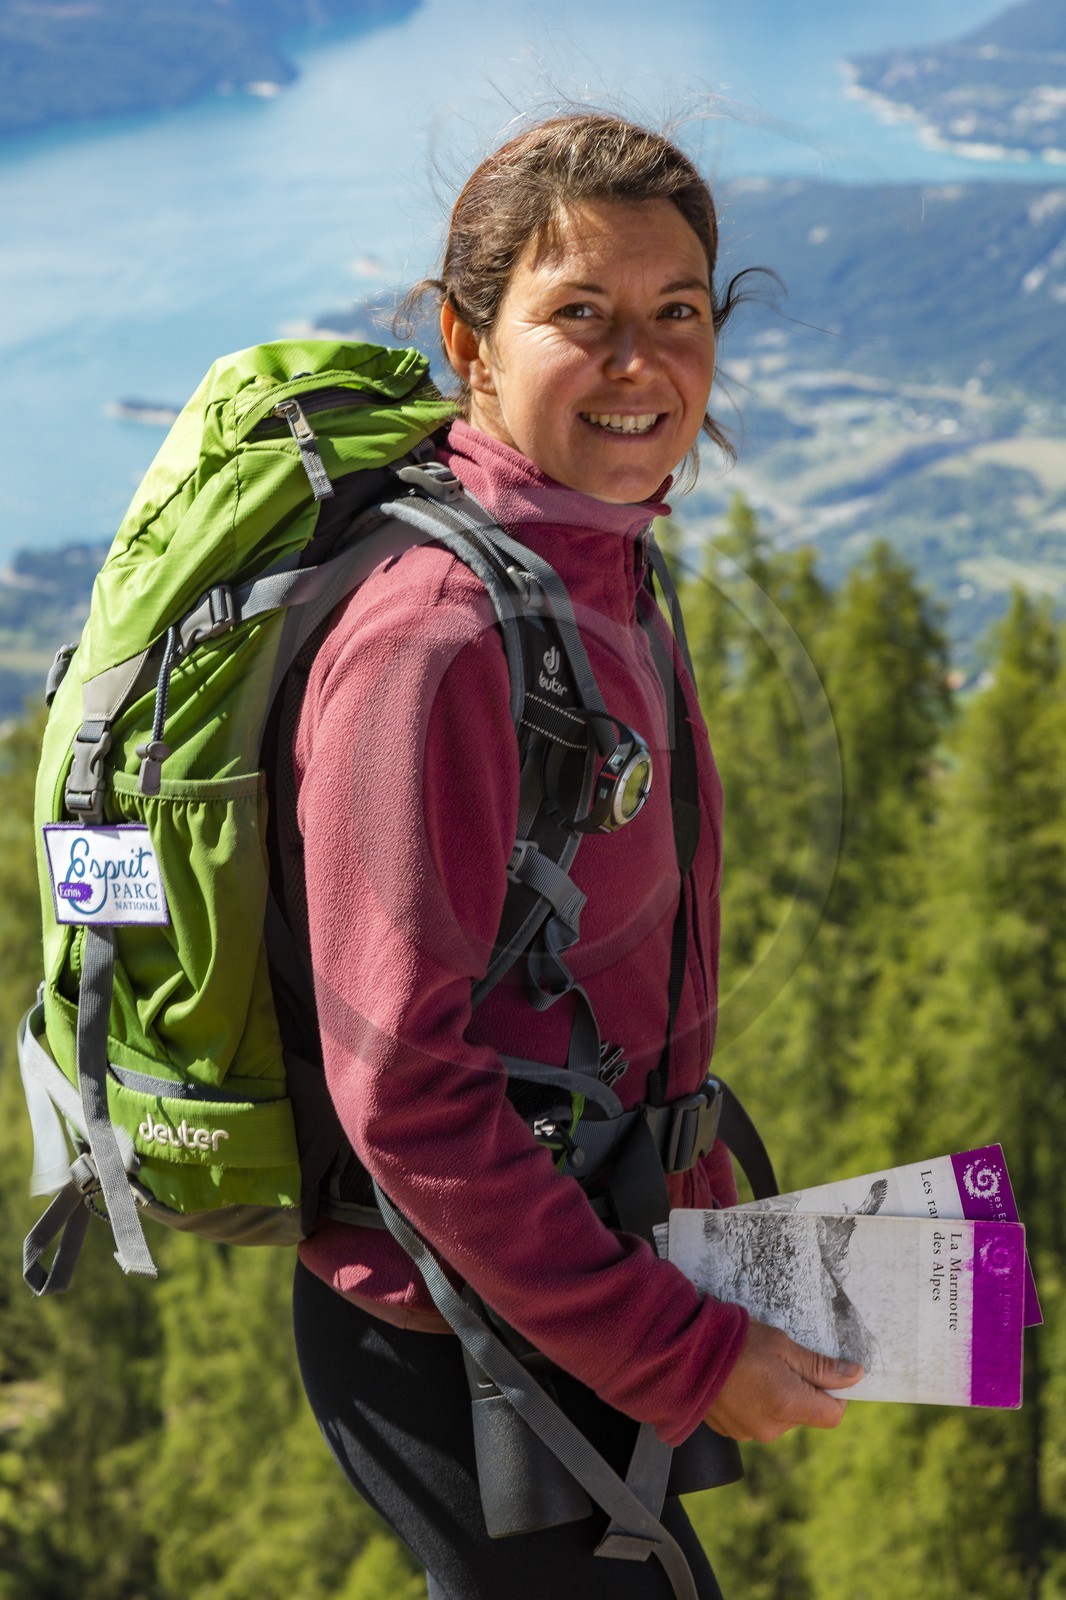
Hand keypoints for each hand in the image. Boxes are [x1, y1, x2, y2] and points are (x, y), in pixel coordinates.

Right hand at [703, 1318, 862, 1442]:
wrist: (684, 1350)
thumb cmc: (736, 1341)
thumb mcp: (783, 1345)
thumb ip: (820, 1366)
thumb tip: (855, 1375)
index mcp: (788, 1405)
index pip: (832, 1415)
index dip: (835, 1394)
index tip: (823, 1374)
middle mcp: (771, 1428)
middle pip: (805, 1415)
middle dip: (801, 1390)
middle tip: (779, 1361)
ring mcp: (749, 1433)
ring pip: (781, 1418)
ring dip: (778, 1397)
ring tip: (754, 1369)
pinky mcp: (732, 1432)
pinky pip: (758, 1420)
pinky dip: (756, 1403)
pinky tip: (740, 1381)